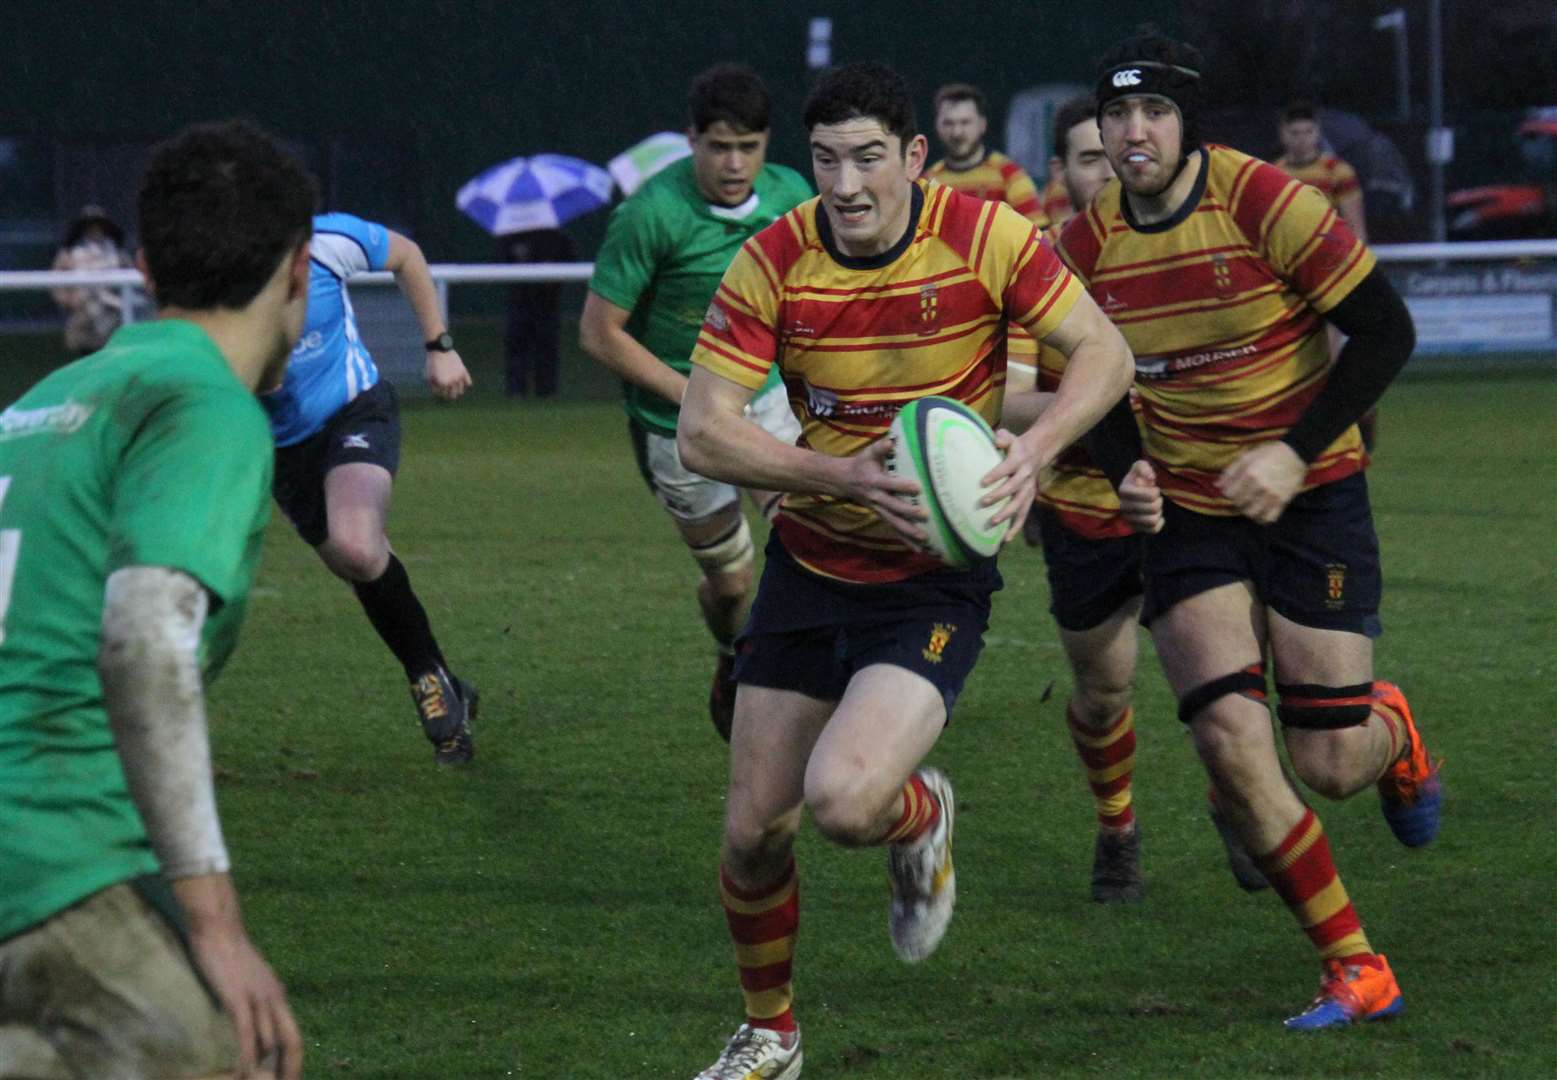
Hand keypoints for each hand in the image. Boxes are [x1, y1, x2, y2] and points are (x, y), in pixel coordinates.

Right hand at [174, 875, 301, 1079]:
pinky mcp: (237, 998)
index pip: (294, 1035)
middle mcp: (274, 998)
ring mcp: (257, 998)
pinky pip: (246, 1033)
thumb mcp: (249, 981)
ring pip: (270, 1042)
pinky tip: (243, 1074)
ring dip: (264, 1071)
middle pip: (291, 1042)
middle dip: (290, 1070)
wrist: (218, 927)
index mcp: (277, 996)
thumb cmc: (228, 955)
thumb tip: (251, 1028)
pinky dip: (246, 1057)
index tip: (290, 1079)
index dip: (294, 1061)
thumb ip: (254, 1003)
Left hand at [425, 349, 472, 400]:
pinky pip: (468, 382)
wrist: (440, 350)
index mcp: (442, 384)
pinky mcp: (463, 372)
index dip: (440, 393)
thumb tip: (438, 394)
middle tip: (448, 393)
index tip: (439, 390)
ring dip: (457, 391)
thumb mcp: (429, 376)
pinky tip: (461, 382)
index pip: (443, 395)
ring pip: (460, 391)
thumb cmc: (432, 363)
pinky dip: (466, 383)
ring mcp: (458, 377)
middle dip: (449, 395)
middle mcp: (451, 382)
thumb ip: (433, 387)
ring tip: (454, 389)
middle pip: (452, 395)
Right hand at [842, 436, 928, 546]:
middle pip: (893, 507)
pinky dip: (905, 540)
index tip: (917, 488)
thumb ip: (881, 447)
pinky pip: (894, 529)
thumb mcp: (868, 453)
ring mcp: (878, 509)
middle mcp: (876, 498)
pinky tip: (918, 550)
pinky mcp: (881, 516)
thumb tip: (892, 441)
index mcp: (874, 482)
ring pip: (894, 523)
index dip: (902, 486)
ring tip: (924, 539)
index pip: (889, 485)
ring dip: (908, 531)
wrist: (844, 481)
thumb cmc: (862, 464)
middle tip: (924, 515)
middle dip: (908, 512)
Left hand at [978, 428, 1040, 543]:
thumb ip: (1003, 437)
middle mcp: (1025, 476)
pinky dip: (1016, 527)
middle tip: (982, 502)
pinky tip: (1006, 539)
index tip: (982, 482)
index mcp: (1019, 461)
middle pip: (1012, 488)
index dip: (995, 475)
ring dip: (1006, 514)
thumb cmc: (1017, 446)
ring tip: (992, 522)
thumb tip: (996, 439)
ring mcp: (1028, 489)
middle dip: (998, 496)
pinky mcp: (1029, 499)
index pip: (1007, 468)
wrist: (1039, 452)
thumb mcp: (1011, 437)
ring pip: (1019, 504)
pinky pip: (1024, 515)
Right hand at [1118, 459, 1163, 533]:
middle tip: (1155, 497)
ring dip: (1158, 512)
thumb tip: (1150, 477)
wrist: (1133, 490)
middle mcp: (1123, 506)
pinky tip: (1157, 515)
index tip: (1152, 487)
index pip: (1150, 496)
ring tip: (1155, 506)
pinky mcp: (1135, 528)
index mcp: (1124, 490)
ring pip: (1152, 521)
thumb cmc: (1139, 477)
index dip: (1155, 491)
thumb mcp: (1140, 466)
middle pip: (1153, 508)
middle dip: (1158, 501)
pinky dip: (1159, 523)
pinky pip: (1153, 530)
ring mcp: (1128, 518)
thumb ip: (1144, 468)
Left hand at [1218, 442, 1305, 523]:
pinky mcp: (1282, 501)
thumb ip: (1230, 471)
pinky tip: (1261, 511)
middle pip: (1239, 504)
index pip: (1229, 494)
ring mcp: (1272, 495)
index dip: (1228, 493)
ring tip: (1250, 504)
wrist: (1295, 454)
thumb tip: (1217, 485)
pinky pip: (1269, 518)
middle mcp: (1260, 486)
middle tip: (1242, 496)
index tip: (1232, 489)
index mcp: (1250, 474)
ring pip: (1252, 514)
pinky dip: (1262, 518)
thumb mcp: (1247, 457)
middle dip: (1237, 501)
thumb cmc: (1269, 453)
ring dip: (1247, 510)